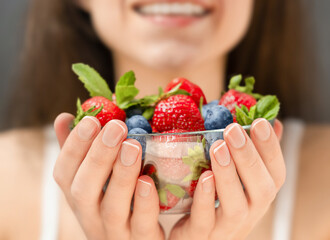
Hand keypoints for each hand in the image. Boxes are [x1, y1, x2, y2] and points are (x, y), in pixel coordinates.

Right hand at [53, 113, 163, 239]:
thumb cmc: (114, 201)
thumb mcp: (95, 179)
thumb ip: (81, 151)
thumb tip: (64, 118)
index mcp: (79, 198)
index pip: (64, 174)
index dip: (74, 146)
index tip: (91, 120)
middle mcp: (92, 217)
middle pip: (84, 191)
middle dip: (98, 156)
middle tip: (116, 128)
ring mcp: (116, 233)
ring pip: (113, 209)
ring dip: (121, 176)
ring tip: (133, 146)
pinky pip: (142, 226)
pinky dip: (144, 203)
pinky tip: (148, 180)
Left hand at [169, 119, 284, 239]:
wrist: (195, 235)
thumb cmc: (219, 202)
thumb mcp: (240, 179)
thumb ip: (254, 154)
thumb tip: (273, 122)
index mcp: (258, 196)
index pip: (276, 174)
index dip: (271, 149)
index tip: (260, 122)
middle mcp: (249, 214)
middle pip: (261, 190)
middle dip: (249, 158)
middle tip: (233, 130)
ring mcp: (225, 228)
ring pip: (235, 208)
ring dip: (229, 176)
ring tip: (218, 148)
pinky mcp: (200, 234)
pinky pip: (204, 221)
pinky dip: (205, 198)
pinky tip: (204, 177)